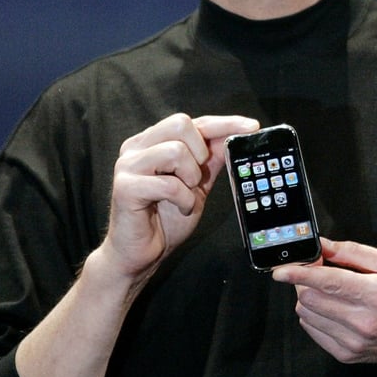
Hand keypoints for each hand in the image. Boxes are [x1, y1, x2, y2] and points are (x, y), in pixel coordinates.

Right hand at [102, 113, 258, 280]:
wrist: (140, 255)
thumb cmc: (165, 218)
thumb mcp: (196, 183)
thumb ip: (211, 158)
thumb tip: (236, 135)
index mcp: (152, 141)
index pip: (193, 122)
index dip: (224, 122)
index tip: (252, 127)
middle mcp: (137, 147)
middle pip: (181, 124)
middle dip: (199, 153)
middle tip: (197, 178)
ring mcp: (127, 165)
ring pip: (175, 151)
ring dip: (190, 179)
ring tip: (185, 195)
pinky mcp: (125, 187)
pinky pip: (169, 184)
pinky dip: (183, 200)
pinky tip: (180, 209)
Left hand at [272, 238, 376, 375]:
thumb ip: (355, 252)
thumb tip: (324, 245)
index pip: (327, 283)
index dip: (299, 273)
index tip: (281, 269)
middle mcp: (363, 321)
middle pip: (310, 298)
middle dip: (305, 279)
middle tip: (317, 269)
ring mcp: (354, 341)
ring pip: (307, 314)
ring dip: (308, 297)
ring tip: (329, 289)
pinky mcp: (347, 354)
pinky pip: (312, 330)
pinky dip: (313, 314)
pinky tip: (331, 306)